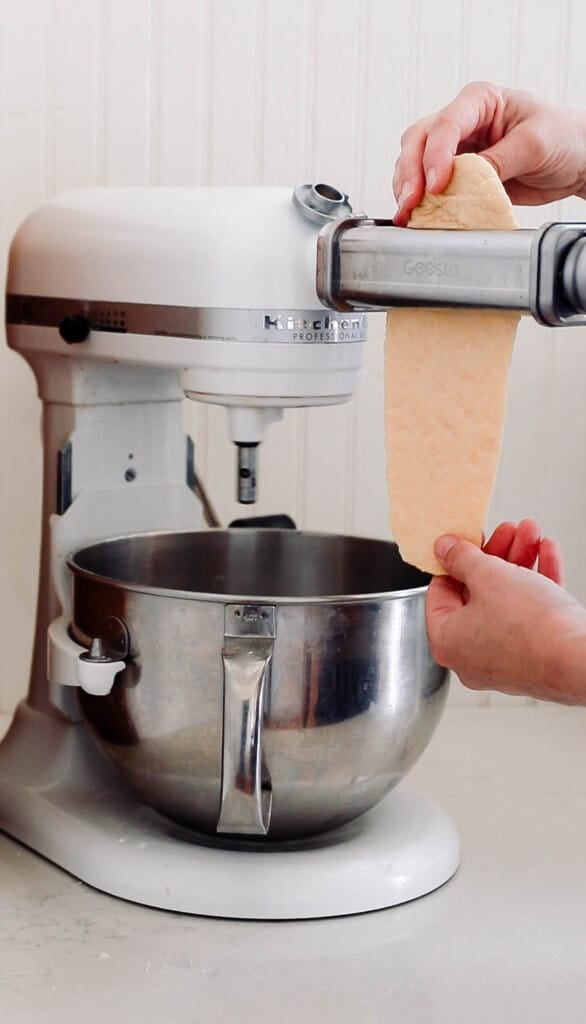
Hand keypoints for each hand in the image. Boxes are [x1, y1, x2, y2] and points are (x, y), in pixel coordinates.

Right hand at [393, 81, 585, 224]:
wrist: (576, 160)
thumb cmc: (563, 136)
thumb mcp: (534, 144)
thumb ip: (498, 161)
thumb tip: (465, 180)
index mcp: (480, 101)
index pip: (446, 124)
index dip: (436, 155)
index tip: (437, 184)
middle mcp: (463, 122)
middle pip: (418, 141)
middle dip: (410, 173)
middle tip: (412, 201)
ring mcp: (457, 150)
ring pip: (415, 163)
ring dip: (408, 189)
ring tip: (409, 213)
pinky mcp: (458, 176)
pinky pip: (429, 186)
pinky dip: (420, 202)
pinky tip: (417, 216)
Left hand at [425, 519, 585, 703]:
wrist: (577, 660)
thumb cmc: (530, 628)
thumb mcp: (488, 576)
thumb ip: (462, 558)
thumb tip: (444, 548)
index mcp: (447, 640)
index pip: (440, 592)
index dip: (454, 560)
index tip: (467, 541)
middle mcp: (470, 656)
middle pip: (476, 593)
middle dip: (497, 554)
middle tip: (506, 532)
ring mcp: (504, 659)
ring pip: (506, 601)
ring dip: (519, 562)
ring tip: (532, 535)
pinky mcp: (533, 657)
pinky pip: (529, 616)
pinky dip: (537, 584)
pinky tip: (548, 555)